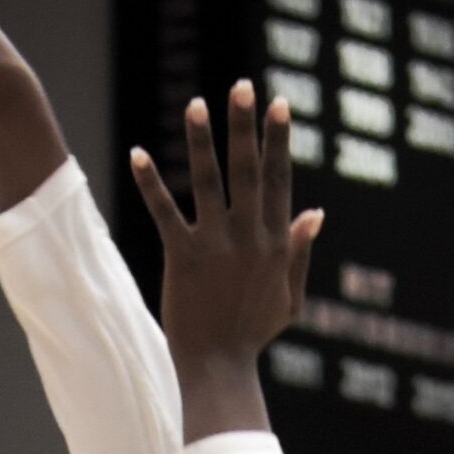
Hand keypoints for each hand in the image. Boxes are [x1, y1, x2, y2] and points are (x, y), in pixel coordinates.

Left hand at [132, 82, 324, 372]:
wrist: (219, 367)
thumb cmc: (253, 333)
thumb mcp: (290, 295)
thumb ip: (299, 252)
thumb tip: (315, 212)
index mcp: (274, 241)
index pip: (278, 179)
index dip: (278, 140)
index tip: (279, 104)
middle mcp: (249, 237)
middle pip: (248, 171)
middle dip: (246, 126)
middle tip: (242, 86)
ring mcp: (216, 246)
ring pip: (209, 183)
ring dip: (202, 141)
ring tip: (195, 103)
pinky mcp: (183, 258)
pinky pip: (166, 213)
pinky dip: (152, 183)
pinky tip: (138, 152)